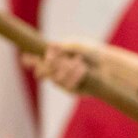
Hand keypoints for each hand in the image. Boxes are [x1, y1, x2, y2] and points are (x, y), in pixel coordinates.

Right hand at [21, 42, 137, 92]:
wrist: (109, 65)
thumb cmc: (92, 53)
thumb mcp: (76, 47)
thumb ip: (60, 49)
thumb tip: (47, 47)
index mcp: (54, 59)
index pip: (37, 62)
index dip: (31, 61)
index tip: (28, 57)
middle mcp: (56, 72)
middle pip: (43, 72)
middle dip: (50, 65)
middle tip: (56, 59)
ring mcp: (63, 82)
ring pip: (55, 79)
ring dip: (66, 69)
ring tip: (79, 61)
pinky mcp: (72, 91)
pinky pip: (67, 86)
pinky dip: (74, 76)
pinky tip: (82, 68)